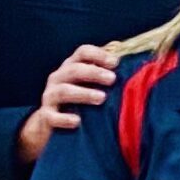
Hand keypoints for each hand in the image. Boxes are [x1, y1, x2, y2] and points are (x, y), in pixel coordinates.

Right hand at [14, 43, 119, 165]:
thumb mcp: (91, 88)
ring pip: (63, 91)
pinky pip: (52, 116)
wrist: (51, 127)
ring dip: (83, 93)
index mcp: (71, 67)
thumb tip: (132, 66)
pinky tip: (77, 121)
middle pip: (73, 69)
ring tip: (101, 98)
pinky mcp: (46, 116)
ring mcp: (50, 97)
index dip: (98, 54)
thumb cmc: (80, 104)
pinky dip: (64, 118)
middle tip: (112, 79)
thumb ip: (106, 77)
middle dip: (93, 72)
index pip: (82, 52)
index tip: (116, 62)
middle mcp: (58, 78)